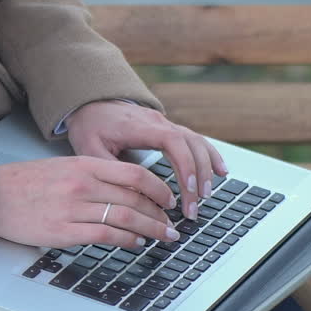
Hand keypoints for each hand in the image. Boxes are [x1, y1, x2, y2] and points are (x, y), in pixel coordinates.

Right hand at [0, 156, 181, 248]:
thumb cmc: (26, 182)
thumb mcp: (63, 167)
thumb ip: (94, 175)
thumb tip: (127, 190)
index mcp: (84, 164)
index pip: (134, 175)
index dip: (159, 189)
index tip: (169, 200)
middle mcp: (82, 184)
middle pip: (135, 198)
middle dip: (160, 214)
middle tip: (172, 225)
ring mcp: (73, 208)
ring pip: (125, 217)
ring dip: (150, 229)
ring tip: (162, 236)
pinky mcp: (63, 231)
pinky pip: (104, 235)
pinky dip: (126, 240)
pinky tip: (135, 243)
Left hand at [65, 100, 228, 221]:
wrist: (90, 103)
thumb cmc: (90, 126)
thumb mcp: (90, 149)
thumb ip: (110, 170)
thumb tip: (131, 197)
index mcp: (139, 126)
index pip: (172, 141)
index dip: (184, 165)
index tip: (188, 190)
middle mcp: (157, 122)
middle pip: (190, 144)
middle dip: (197, 176)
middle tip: (194, 208)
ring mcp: (165, 123)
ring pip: (197, 141)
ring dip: (206, 168)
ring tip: (207, 195)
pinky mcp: (168, 129)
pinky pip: (195, 140)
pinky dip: (210, 155)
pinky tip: (220, 172)